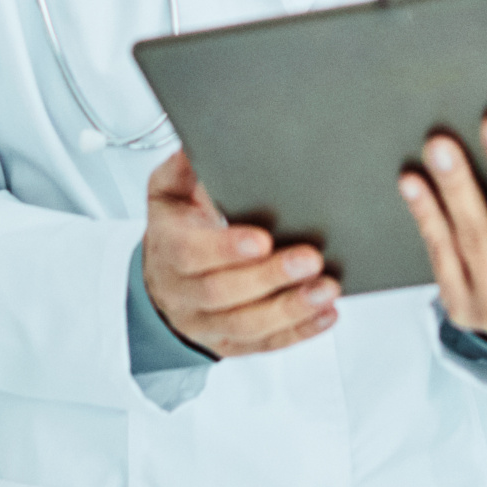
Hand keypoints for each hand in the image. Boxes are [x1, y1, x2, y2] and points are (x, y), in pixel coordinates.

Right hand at [142, 151, 338, 357]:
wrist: (160, 277)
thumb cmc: (176, 227)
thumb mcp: (169, 190)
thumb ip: (187, 166)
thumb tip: (208, 142)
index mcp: (168, 246)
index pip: (191, 253)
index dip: (226, 249)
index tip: (263, 238)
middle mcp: (182, 291)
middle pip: (222, 293)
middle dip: (270, 277)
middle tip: (310, 259)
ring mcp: (204, 322)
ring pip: (245, 325)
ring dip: (289, 309)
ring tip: (325, 289)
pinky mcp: (227, 343)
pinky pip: (262, 344)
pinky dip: (297, 332)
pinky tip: (325, 314)